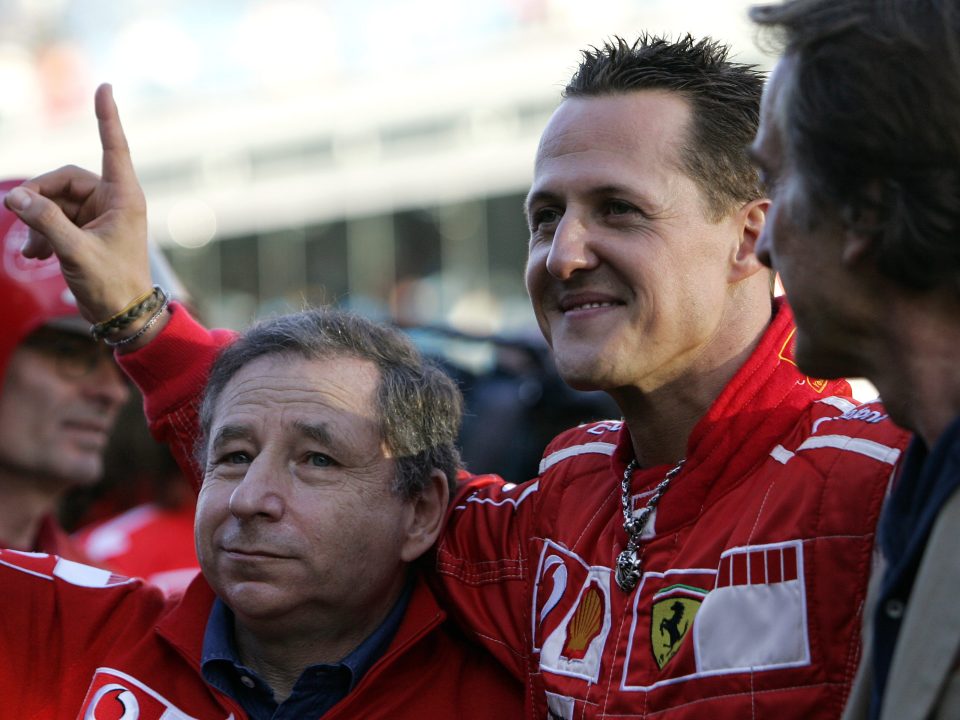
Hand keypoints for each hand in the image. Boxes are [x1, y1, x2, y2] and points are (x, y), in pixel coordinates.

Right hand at [3, 83, 152, 325]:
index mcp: (124, 198)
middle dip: (39, 197)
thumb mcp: (75, 252)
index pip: (113, 147)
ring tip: (32, 251)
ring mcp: (101, 215)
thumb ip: (45, 223)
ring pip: (56, 201)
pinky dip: (43, 232)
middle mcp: (114, 200)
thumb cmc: (112, 284)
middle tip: (17, 216)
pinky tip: (36, 255)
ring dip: (39, 221)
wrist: (123, 315)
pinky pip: (57, 218)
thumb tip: (15, 198)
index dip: (107, 117)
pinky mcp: (89, 230)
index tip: (105, 87)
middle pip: (64, 179)